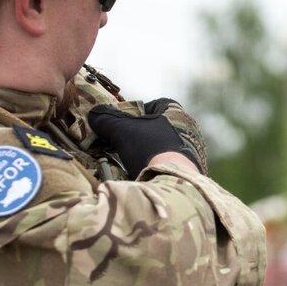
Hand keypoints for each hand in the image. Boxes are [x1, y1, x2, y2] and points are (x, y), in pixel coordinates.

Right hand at [87, 98, 207, 177]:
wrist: (172, 181)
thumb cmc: (149, 148)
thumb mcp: (122, 130)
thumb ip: (106, 120)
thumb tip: (94, 114)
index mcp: (176, 112)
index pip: (154, 104)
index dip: (136, 111)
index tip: (122, 123)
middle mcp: (188, 127)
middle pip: (158, 125)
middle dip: (140, 133)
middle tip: (124, 142)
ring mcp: (193, 149)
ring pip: (164, 144)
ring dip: (148, 150)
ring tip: (132, 159)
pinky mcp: (191, 168)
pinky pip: (170, 161)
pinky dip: (157, 163)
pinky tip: (145, 170)